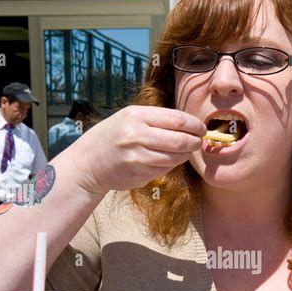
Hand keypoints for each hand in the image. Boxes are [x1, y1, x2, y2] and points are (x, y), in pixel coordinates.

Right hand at [53, 105, 206, 194]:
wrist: (89, 161)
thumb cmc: (115, 135)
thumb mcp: (131, 117)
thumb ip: (157, 119)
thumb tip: (190, 124)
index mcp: (137, 116)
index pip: (177, 119)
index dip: (195, 125)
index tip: (202, 129)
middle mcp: (137, 135)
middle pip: (179, 140)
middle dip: (194, 142)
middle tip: (198, 143)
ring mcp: (137, 156)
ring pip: (174, 158)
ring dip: (185, 156)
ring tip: (185, 152)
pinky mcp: (138, 174)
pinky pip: (164, 170)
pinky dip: (171, 165)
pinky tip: (168, 160)